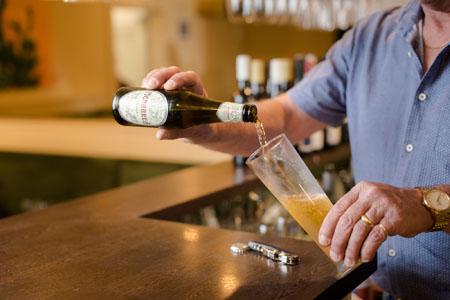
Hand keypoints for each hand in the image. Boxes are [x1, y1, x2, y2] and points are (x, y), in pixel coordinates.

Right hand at [141, 66, 211, 140]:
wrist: (197, 130)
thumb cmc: (197, 128)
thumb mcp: (188, 131)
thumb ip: (175, 133)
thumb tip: (159, 135)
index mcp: (196, 90)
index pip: (189, 77)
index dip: (179, 79)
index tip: (168, 87)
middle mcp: (185, 84)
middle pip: (173, 72)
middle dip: (161, 76)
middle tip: (151, 87)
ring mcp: (174, 85)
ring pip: (164, 73)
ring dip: (152, 77)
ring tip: (145, 87)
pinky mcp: (164, 89)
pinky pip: (156, 80)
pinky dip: (148, 81)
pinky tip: (142, 89)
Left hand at [318, 181, 433, 266]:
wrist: (420, 205)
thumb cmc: (390, 206)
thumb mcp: (370, 200)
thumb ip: (354, 211)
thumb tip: (333, 235)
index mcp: (360, 189)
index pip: (338, 208)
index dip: (328, 226)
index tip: (323, 240)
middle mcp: (370, 194)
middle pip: (347, 221)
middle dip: (338, 241)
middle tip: (335, 255)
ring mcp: (383, 205)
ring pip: (360, 230)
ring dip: (352, 249)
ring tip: (349, 260)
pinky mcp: (395, 218)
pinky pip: (375, 237)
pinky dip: (367, 249)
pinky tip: (364, 257)